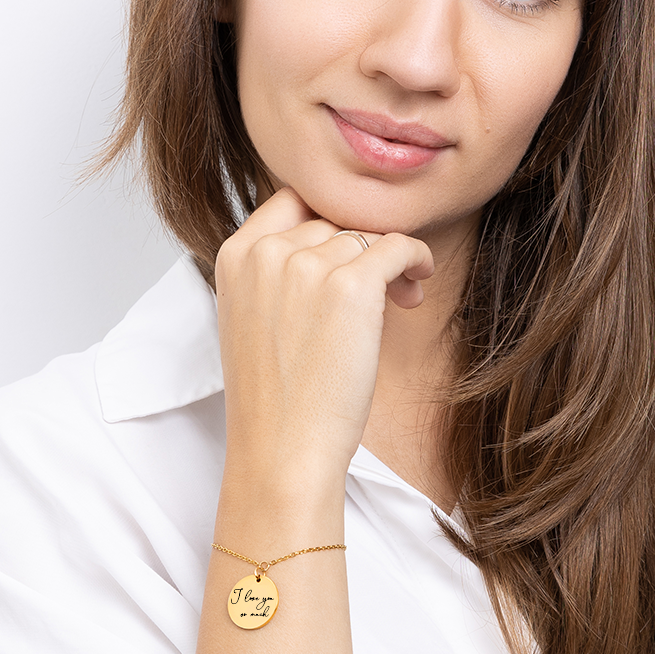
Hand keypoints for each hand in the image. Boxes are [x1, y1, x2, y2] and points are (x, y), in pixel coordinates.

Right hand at [214, 188, 433, 507]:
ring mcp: (306, 265)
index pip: (292, 202)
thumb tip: (338, 245)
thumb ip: (278, 275)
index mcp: (235, 256)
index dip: (327, 224)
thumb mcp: (255, 320)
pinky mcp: (351, 285)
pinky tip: (419, 281)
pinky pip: (399, 246)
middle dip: (360, 250)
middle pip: (332, 222)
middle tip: (381, 290)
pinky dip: (417, 259)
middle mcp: (266, 252)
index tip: (347, 256)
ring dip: (389, 263)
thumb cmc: (276, 400)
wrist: (283, 451)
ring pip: (366, 237)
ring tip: (400, 301)